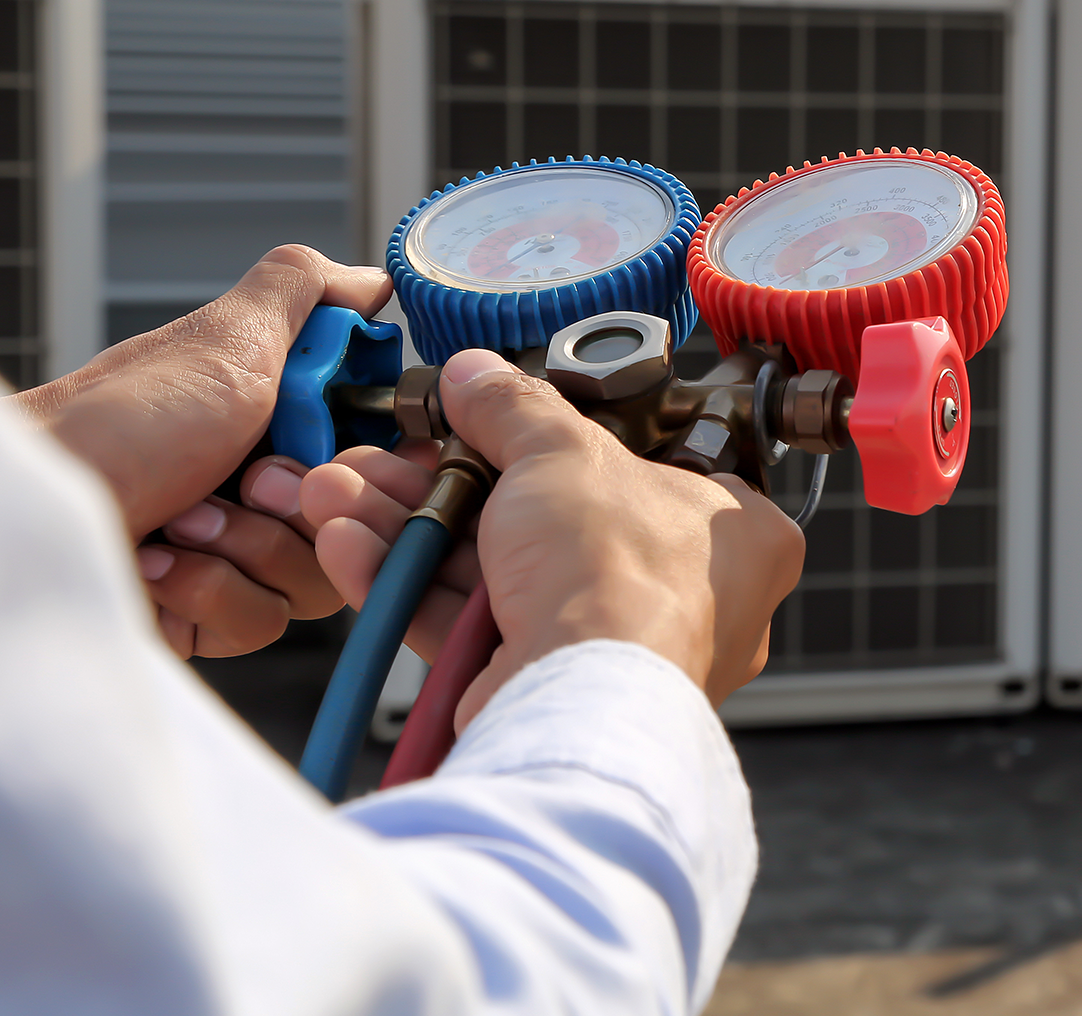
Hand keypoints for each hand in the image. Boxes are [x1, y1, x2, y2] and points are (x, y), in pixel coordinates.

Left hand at [14, 245, 392, 656]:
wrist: (33, 517)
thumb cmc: (117, 425)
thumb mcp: (226, 338)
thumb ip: (304, 291)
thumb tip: (373, 276)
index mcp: (278, 412)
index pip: (383, 447)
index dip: (375, 459)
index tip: (339, 451)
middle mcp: (263, 478)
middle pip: (359, 518)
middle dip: (301, 506)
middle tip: (249, 482)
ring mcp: (237, 548)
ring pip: (315, 578)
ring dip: (249, 549)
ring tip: (184, 520)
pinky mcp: (208, 612)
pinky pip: (264, 621)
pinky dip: (213, 590)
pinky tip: (161, 562)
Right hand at [301, 348, 805, 724]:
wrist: (576, 702)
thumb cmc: (620, 580)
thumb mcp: (563, 453)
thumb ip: (515, 410)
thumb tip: (480, 379)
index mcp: (736, 535)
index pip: (657, 468)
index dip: (572, 443)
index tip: (503, 422)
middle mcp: (685, 598)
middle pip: (553, 522)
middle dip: (451, 485)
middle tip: (399, 455)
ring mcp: (612, 649)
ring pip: (498, 574)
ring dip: (412, 530)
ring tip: (345, 490)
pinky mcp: (548, 688)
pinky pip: (471, 627)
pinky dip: (410, 586)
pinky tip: (350, 545)